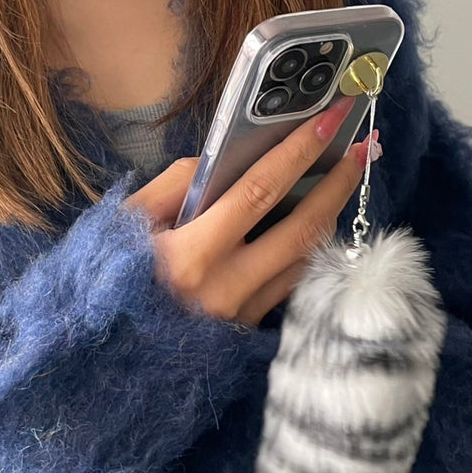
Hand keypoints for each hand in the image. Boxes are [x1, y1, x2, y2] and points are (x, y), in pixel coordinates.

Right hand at [123, 96, 375, 325]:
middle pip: (301, 230)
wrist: (107, 354)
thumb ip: (174, 185)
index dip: (297, 153)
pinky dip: (309, 250)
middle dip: (337, 185)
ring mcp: (243, 315)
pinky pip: (292, 284)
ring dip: (330, 217)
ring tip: (343, 180)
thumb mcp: (126, 224)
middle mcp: (226, 288)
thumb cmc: (110, 278)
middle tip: (363, 149)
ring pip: (305, 260)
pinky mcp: (249, 331)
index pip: (258, 192)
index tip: (329, 119)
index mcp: (190, 255)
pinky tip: (316, 225)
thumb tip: (220, 160)